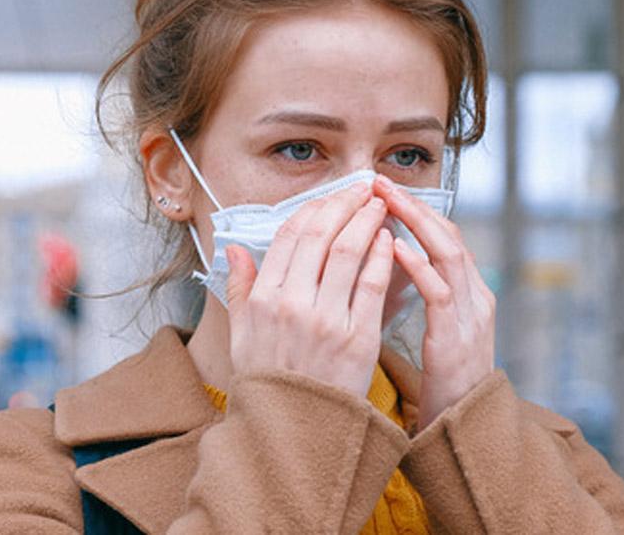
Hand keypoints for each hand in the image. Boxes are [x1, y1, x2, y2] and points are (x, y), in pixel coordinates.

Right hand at [225, 182, 394, 397]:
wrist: (293, 434)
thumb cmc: (269, 383)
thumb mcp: (241, 335)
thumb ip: (238, 288)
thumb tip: (233, 249)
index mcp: (262, 298)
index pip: (289, 234)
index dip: (315, 207)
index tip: (333, 196)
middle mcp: (291, 303)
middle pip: (321, 234)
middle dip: (345, 203)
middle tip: (363, 188)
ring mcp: (325, 320)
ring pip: (349, 251)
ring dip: (368, 221)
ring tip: (380, 207)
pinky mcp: (357, 338)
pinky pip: (372, 285)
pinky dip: (383, 256)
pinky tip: (390, 241)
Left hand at [373, 174, 495, 427]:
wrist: (463, 429)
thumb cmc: (441, 378)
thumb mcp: (434, 327)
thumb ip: (421, 293)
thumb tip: (387, 258)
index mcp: (467, 292)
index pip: (442, 235)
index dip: (414, 209)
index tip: (382, 187)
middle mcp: (474, 296)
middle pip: (447, 235)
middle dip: (413, 205)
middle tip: (380, 181)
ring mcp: (470, 316)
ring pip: (449, 255)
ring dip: (416, 224)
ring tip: (386, 200)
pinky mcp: (457, 339)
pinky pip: (440, 294)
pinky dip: (418, 268)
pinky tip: (395, 249)